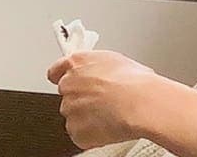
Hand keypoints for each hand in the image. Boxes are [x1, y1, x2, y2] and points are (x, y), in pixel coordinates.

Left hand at [47, 51, 167, 149]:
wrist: (141, 103)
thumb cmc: (135, 82)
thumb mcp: (115, 61)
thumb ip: (97, 67)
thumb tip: (101, 72)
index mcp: (77, 63)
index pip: (56, 71)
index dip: (62, 78)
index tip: (69, 83)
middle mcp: (68, 84)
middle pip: (68, 96)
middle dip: (81, 101)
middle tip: (102, 103)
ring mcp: (69, 108)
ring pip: (74, 116)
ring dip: (87, 118)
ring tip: (110, 115)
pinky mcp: (75, 130)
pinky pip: (80, 135)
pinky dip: (92, 136)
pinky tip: (109, 128)